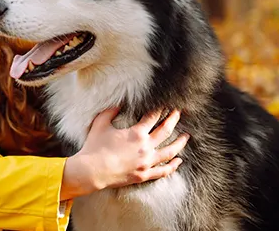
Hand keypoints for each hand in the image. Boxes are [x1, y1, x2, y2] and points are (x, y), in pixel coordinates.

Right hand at [60, 109, 188, 199]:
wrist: (92, 171)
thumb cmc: (95, 146)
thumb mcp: (101, 123)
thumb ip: (110, 111)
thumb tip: (118, 104)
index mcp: (136, 133)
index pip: (153, 117)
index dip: (160, 109)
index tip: (165, 103)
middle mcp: (145, 147)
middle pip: (165, 131)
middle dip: (173, 119)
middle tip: (178, 112)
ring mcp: (146, 162)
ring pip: (169, 152)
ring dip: (180, 143)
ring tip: (186, 136)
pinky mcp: (143, 175)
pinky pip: (163, 171)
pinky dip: (173, 166)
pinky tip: (178, 161)